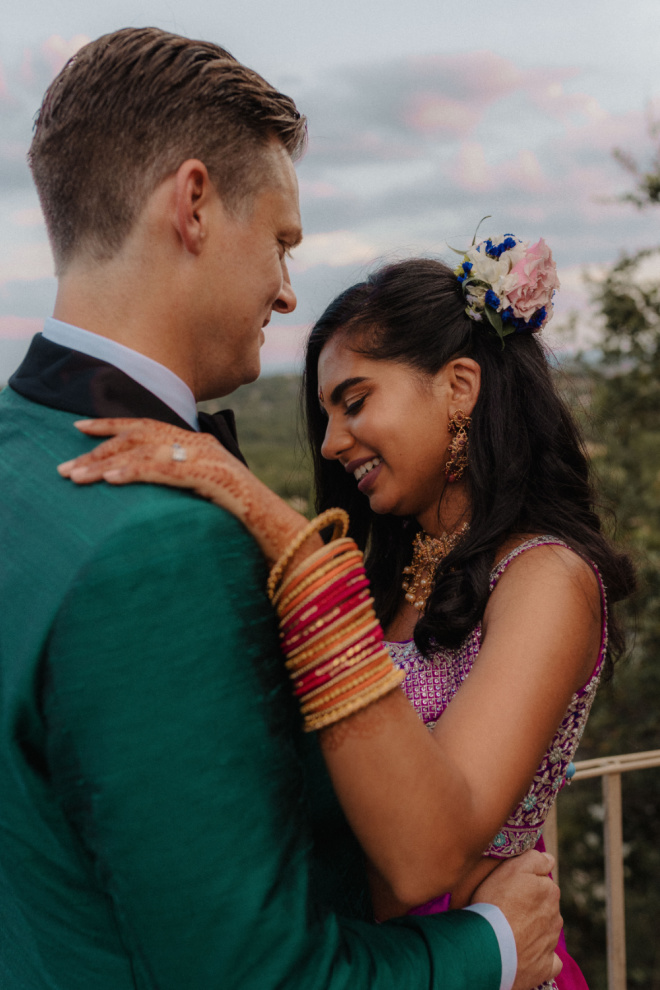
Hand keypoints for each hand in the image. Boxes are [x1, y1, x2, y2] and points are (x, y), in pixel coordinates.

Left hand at [57, 418, 311, 564]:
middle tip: (62, 466)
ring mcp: (205, 458)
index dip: (111, 425)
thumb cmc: (245, 517)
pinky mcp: (209, 475)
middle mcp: (199, 444)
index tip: (78, 428)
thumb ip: (184, 482)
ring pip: (144, 452)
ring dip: (104, 466)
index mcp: (198, 444)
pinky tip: (110, 480)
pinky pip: (163, 470)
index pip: (148, 426)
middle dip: (96, 449)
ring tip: (74, 477)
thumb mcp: (209, 493)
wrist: (279, 527)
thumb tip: (154, 483)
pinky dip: (134, 472)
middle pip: (139, 436)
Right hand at [472, 850, 561, 989]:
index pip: (543, 883)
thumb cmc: (496, 902)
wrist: (489, 947)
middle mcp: (555, 917)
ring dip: (533, 930)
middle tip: (507, 909)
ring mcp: (551, 943)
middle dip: (531, 908)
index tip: (509, 889)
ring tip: (509, 931)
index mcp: (550, 892)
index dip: (526, 885)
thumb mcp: (512, 867)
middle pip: (545, 908)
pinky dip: (542, 957)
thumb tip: (550, 859)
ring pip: (545, 932)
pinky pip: (550, 961)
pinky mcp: (545, 967)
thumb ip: (534, 859)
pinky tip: (527, 954)